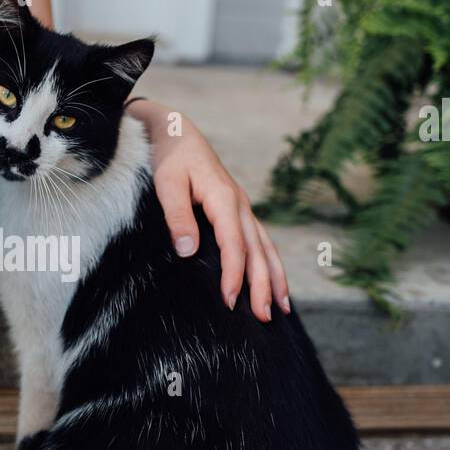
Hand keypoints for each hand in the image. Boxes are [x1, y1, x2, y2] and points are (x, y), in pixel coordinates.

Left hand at [127, 98, 289, 321]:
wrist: (176, 131)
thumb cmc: (168, 156)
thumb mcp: (166, 182)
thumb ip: (177, 215)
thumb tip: (187, 250)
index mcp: (224, 199)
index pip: (234, 244)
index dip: (235, 274)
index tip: (230, 301)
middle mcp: (239, 205)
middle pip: (258, 251)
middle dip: (264, 286)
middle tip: (265, 318)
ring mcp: (242, 207)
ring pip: (265, 247)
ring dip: (276, 278)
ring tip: (283, 308)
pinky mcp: (237, 210)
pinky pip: (260, 240)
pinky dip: (270, 262)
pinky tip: (273, 281)